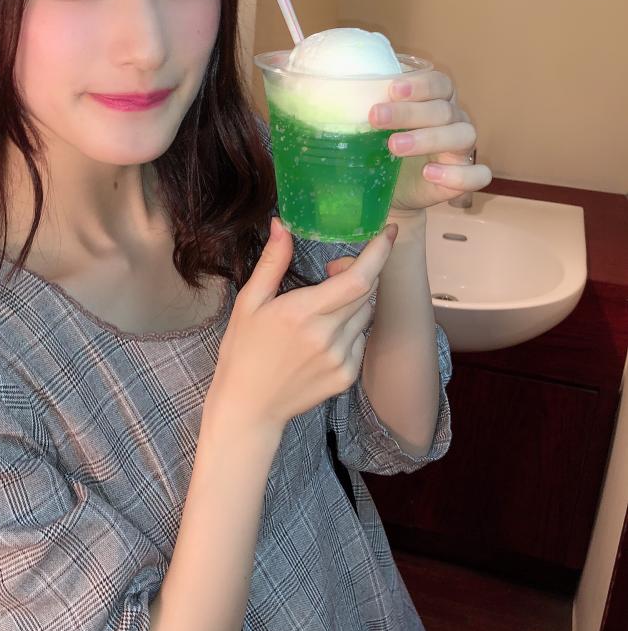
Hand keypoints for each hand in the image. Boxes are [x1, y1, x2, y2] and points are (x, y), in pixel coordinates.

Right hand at [205, 218, 396, 439]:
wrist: (249, 406)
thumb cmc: (243, 350)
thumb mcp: (249, 302)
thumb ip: (272, 262)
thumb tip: (282, 225)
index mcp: (301, 313)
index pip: (357, 279)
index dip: (378, 254)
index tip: (387, 232)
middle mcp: (326, 336)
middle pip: (367, 292)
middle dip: (360, 272)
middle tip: (334, 269)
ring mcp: (340, 359)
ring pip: (366, 314)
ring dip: (355, 300)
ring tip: (324, 306)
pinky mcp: (346, 376)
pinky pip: (361, 339)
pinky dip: (351, 327)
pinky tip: (324, 334)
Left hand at [368, 71, 492, 214]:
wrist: (390, 191)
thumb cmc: (383, 149)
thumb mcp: (372, 127)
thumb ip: (363, 106)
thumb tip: (324, 87)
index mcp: (436, 101)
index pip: (439, 83)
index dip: (419, 85)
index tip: (391, 90)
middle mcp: (454, 121)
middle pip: (444, 109)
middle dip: (409, 112)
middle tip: (376, 118)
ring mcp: (462, 149)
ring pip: (463, 136)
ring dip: (428, 138)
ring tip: (394, 147)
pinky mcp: (463, 177)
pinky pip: (478, 174)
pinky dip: (458, 173)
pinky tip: (430, 173)